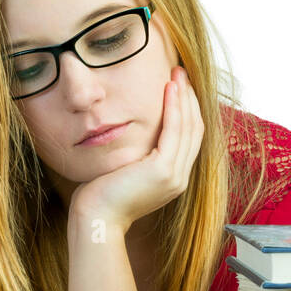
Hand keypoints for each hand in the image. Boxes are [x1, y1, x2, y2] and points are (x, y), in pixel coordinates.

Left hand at [68, 66, 203, 234]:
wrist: (96, 218)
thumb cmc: (101, 195)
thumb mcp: (126, 171)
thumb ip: (137, 155)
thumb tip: (133, 134)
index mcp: (173, 178)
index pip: (189, 137)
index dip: (187, 109)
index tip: (179, 86)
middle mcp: (179, 177)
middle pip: (194, 129)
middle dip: (189, 98)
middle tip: (181, 72)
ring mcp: (175, 175)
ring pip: (188, 127)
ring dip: (184, 97)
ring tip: (177, 73)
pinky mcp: (163, 170)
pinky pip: (174, 131)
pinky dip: (174, 107)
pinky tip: (169, 89)